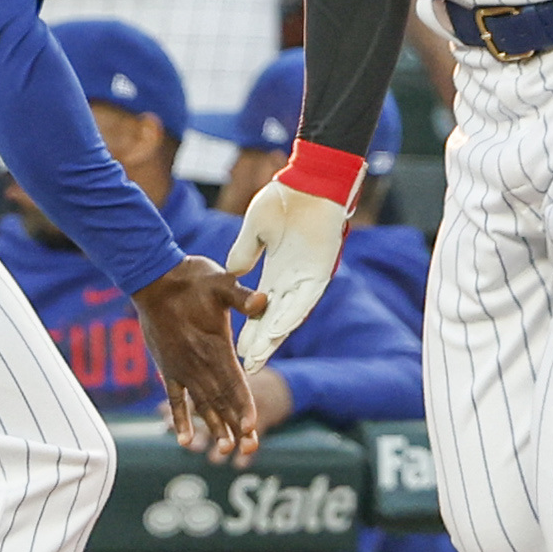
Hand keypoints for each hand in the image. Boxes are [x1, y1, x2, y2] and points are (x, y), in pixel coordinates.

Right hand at [136, 256, 267, 461]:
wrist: (152, 278)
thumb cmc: (190, 279)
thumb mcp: (221, 282)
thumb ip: (242, 297)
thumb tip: (264, 301)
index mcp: (215, 345)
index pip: (234, 382)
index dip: (244, 405)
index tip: (252, 427)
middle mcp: (198, 363)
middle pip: (220, 400)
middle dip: (236, 425)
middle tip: (249, 448)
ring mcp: (181, 368)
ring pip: (201, 404)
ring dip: (214, 427)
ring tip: (226, 450)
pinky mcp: (167, 368)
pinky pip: (175, 399)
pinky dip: (181, 419)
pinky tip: (185, 440)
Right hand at [224, 174, 346, 365]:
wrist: (310, 182)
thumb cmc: (284, 201)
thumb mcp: (255, 229)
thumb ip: (245, 252)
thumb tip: (233, 272)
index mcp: (275, 273)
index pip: (260, 310)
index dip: (251, 331)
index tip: (237, 351)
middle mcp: (291, 282)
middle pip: (275, 321)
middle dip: (261, 345)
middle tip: (247, 369)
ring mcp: (306, 279)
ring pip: (289, 316)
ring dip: (274, 337)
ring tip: (259, 358)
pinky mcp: (320, 273)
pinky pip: (305, 300)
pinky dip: (291, 316)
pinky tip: (278, 331)